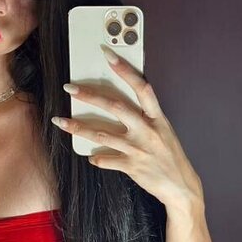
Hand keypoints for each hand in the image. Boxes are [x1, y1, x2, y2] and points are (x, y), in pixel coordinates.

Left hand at [51, 46, 203, 205]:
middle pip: (115, 107)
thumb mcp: (163, 131)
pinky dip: (97, 158)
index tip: (108, 55)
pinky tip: (91, 156)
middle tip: (70, 88)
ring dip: (78, 127)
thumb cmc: (170, 156)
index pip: (141, 87)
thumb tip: (119, 108)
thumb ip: (144, 119)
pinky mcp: (132, 167)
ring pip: (102, 134)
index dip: (125, 70)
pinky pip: (106, 160)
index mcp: (156, 118)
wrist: (181, 186)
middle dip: (90, 96)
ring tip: (60, 121)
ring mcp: (138, 149)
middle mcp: (147, 130)